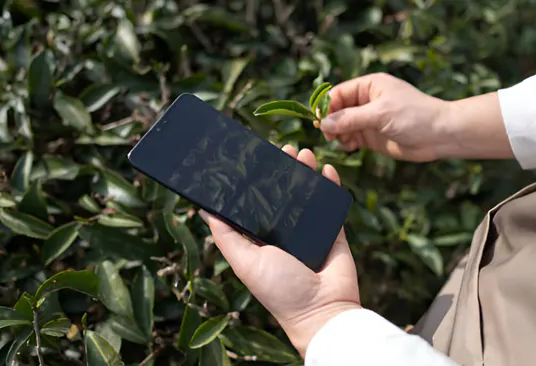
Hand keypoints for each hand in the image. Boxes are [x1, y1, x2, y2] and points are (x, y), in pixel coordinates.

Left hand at [199, 145, 359, 356]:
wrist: (323, 309)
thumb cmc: (280, 289)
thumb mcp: (245, 262)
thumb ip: (225, 236)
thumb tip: (203, 210)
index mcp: (261, 238)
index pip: (255, 201)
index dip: (253, 179)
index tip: (252, 157)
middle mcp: (284, 231)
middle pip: (282, 191)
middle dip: (282, 168)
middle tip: (282, 148)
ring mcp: (310, 229)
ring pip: (307, 192)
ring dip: (304, 170)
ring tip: (303, 153)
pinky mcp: (332, 230)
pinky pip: (331, 202)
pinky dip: (330, 183)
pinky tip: (326, 168)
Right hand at [320, 73, 451, 161]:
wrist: (440, 136)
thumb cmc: (415, 116)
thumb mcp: (380, 114)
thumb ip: (351, 119)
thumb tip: (324, 123)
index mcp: (369, 86)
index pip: (339, 93)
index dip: (327, 105)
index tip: (318, 120)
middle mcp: (366, 101)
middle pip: (337, 110)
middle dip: (330, 121)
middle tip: (328, 134)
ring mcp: (369, 120)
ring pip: (342, 125)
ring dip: (337, 133)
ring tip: (340, 141)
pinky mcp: (372, 137)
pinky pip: (350, 138)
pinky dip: (346, 142)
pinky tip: (349, 146)